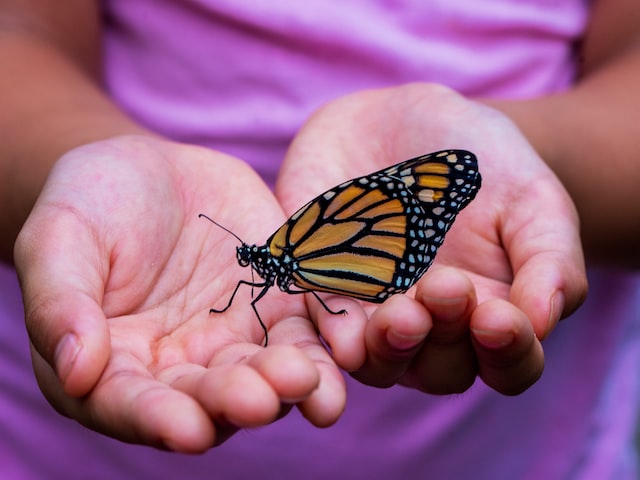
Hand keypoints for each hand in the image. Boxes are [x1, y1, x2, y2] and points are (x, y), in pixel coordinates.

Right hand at [14, 135, 345, 450]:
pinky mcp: (279, 306)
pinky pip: (307, 330)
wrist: (151, 170)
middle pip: (210, 399)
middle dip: (236, 401)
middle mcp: (181, 367)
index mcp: (115, 366)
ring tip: (310, 382)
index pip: (133, 405)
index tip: (187, 429)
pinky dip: (328, 343)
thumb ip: (62, 303)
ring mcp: (235, 339)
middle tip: (260, 399)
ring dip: (291, 385)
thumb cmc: (90, 204)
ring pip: (267, 374)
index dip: (157, 419)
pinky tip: (348, 347)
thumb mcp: (59, 239)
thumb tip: (76, 371)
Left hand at [277, 84, 586, 394]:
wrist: (403, 120)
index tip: (499, 317)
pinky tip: (343, 332)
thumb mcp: (532, 199)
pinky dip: (332, 332)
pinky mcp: (322, 288)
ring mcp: (374, 313)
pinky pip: (322, 325)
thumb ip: (550, 260)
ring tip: (399, 314)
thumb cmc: (482, 163)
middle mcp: (431, 327)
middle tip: (444, 287)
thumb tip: (542, 323)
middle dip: (444, 339)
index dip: (509, 353)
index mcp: (490, 314)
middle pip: (440, 370)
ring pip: (379, 362)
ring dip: (389, 348)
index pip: (508, 364)